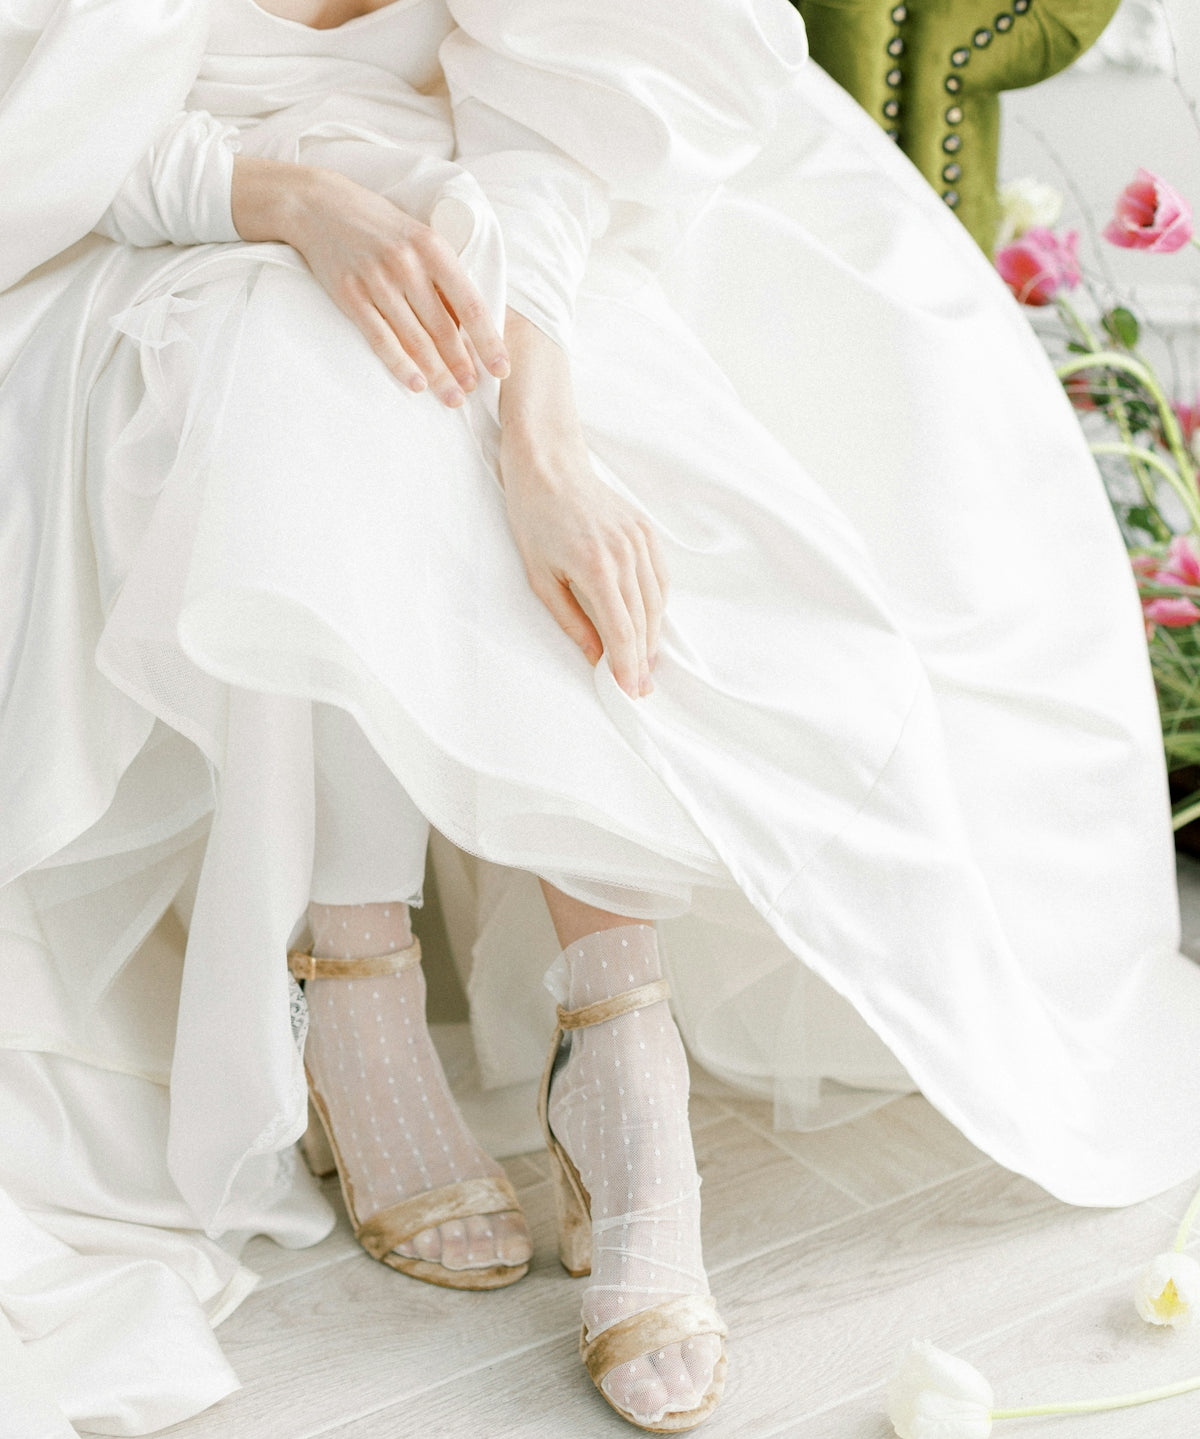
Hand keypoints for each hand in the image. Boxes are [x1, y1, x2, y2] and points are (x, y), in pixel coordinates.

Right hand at [231, 156, 508, 405]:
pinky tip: (417, 385)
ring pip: (415, 339)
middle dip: (462, 365)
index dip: (489, 341)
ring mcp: (377, 281)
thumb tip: (468, 326)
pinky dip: (400, 364)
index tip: (502, 368)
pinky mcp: (350, 295)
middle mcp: (407, 265)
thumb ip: (442, 277)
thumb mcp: (419, 238)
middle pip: (444, 328)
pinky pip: (380, 338)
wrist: (319, 206)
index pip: (470, 304)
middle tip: (474, 391)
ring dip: (437, 374)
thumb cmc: (380, 226)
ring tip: (452, 398)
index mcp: (433, 248)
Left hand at [499, 312, 668, 699]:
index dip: (628, 667)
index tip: (631, 694)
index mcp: (597, 569)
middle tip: (640, 689)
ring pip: (657, 603)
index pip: (623, 632)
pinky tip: (648, 624)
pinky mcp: (646, 531)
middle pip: (645, 622)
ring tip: (645, 664)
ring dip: (653, 636)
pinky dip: (657, 606)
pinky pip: (660, 579)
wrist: (549, 464)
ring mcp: (640, 541)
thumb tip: (595, 657)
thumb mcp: (540, 578)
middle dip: (643, 660)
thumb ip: (571, 621)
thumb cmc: (534, 519)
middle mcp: (626, 555)